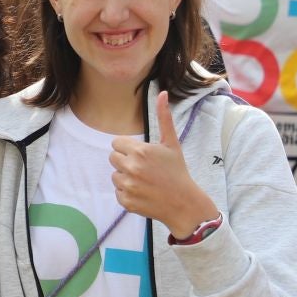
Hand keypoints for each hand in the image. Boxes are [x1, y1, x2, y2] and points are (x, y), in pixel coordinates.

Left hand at [109, 92, 217, 238]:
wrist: (184, 203)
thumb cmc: (177, 171)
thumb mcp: (172, 143)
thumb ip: (164, 118)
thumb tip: (163, 93)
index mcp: (140, 151)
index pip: (116, 143)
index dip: (128, 148)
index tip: (142, 155)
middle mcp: (131, 167)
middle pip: (113, 158)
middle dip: (125, 162)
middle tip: (144, 168)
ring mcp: (128, 186)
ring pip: (115, 176)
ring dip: (126, 177)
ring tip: (145, 181)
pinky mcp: (126, 201)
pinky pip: (118, 192)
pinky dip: (128, 193)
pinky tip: (143, 192)